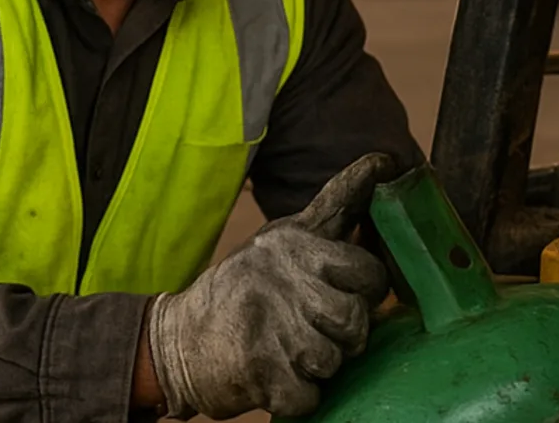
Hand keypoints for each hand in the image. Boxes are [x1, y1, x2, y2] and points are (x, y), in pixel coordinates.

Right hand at [147, 153, 399, 419]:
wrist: (175, 342)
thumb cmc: (242, 290)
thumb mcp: (282, 238)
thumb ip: (334, 208)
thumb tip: (382, 162)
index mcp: (294, 241)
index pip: (369, 272)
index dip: (363, 293)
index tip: (339, 293)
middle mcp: (283, 275)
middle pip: (356, 321)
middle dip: (341, 336)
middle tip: (308, 328)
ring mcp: (270, 322)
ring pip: (335, 360)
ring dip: (315, 366)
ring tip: (284, 348)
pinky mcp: (257, 369)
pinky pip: (308, 396)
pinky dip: (296, 396)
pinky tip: (273, 375)